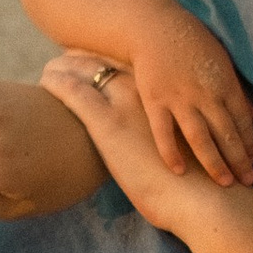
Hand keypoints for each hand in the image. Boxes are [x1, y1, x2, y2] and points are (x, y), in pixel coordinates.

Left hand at [41, 56, 220, 233]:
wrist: (208, 200)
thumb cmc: (203, 187)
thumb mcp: (191, 154)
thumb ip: (174, 143)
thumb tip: (167, 155)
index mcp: (165, 97)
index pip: (130, 66)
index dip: (111, 59)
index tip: (95, 57)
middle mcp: (146, 93)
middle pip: (108, 61)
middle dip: (86, 55)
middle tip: (65, 52)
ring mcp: (126, 105)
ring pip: (86, 70)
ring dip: (65, 64)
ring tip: (49, 64)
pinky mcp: (108, 123)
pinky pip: (73, 91)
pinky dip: (56, 82)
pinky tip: (44, 79)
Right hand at [125, 8, 252, 188]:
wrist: (153, 25)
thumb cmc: (191, 42)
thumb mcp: (222, 61)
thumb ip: (239, 92)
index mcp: (224, 84)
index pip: (242, 121)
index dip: (249, 144)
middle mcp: (205, 94)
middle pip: (226, 134)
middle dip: (239, 160)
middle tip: (248, 182)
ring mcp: (179, 99)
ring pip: (200, 138)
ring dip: (214, 163)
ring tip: (224, 183)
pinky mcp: (154, 101)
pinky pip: (164, 133)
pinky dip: (172, 152)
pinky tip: (180, 171)